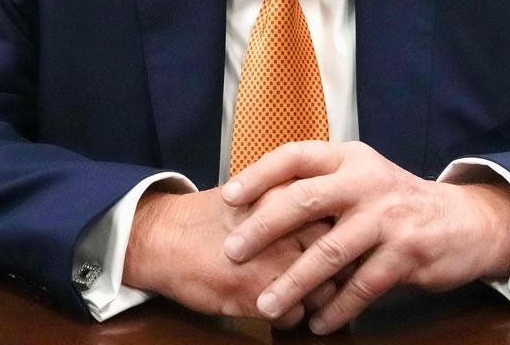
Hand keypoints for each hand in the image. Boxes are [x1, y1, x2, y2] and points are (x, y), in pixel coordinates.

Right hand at [122, 187, 334, 326]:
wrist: (166, 237)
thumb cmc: (215, 216)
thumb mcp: (259, 193)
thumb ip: (296, 201)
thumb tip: (339, 218)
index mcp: (288, 194)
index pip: (339, 219)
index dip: (343, 237)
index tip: (343, 247)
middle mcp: (285, 225)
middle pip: (338, 256)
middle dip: (337, 271)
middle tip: (328, 277)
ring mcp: (271, 261)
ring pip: (321, 290)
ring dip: (315, 298)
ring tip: (300, 294)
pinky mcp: (255, 293)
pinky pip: (293, 315)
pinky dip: (289, 316)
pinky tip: (273, 304)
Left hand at [221, 141, 509, 334]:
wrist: (463, 221)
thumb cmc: (394, 201)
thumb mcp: (361, 176)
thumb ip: (320, 185)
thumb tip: (257, 204)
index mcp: (349, 158)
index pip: (295, 156)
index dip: (259, 174)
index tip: (229, 196)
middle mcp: (366, 181)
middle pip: (304, 201)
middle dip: (263, 228)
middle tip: (233, 252)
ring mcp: (388, 216)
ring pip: (330, 252)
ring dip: (294, 282)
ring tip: (266, 305)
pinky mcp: (407, 252)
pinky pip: (362, 286)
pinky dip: (336, 308)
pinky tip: (317, 323)